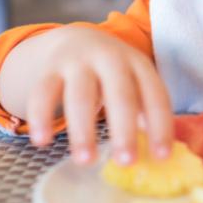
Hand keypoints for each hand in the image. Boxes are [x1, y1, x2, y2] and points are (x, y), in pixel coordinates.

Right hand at [7, 26, 173, 165]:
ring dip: (83, 131)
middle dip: (124, 130)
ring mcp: (78, 62)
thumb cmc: (113, 74)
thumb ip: (145, 111)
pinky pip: (42, 93)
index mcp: (138, 64)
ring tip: (85, 161)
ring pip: (80, 96)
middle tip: (126, 162)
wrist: (75, 40)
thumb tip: (154, 152)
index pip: (155, 95)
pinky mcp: (49, 69)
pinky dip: (41, 117)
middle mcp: (110, 59)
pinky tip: (41, 141)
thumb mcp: (135, 83)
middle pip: (120, 95)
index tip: (161, 157)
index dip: (160, 126)